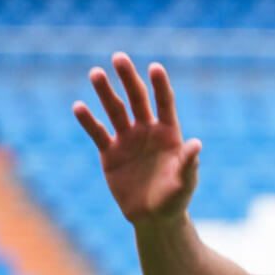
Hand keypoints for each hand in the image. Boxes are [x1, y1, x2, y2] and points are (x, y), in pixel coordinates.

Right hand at [73, 52, 201, 226]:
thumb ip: (189, 163)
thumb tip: (196, 144)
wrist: (154, 217)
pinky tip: (78, 106)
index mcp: (169, 133)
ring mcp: (127, 140)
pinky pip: (98, 133)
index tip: (155, 67)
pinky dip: (88, 120)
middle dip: (128, 79)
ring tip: (96, 73)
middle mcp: (147, 131)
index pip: (164, 103)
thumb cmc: (175, 199)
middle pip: (137, 99)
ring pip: (115, 110)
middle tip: (118, 57)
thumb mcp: (185, 182)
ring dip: (105, 92)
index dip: (160, 85)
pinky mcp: (109, 153)